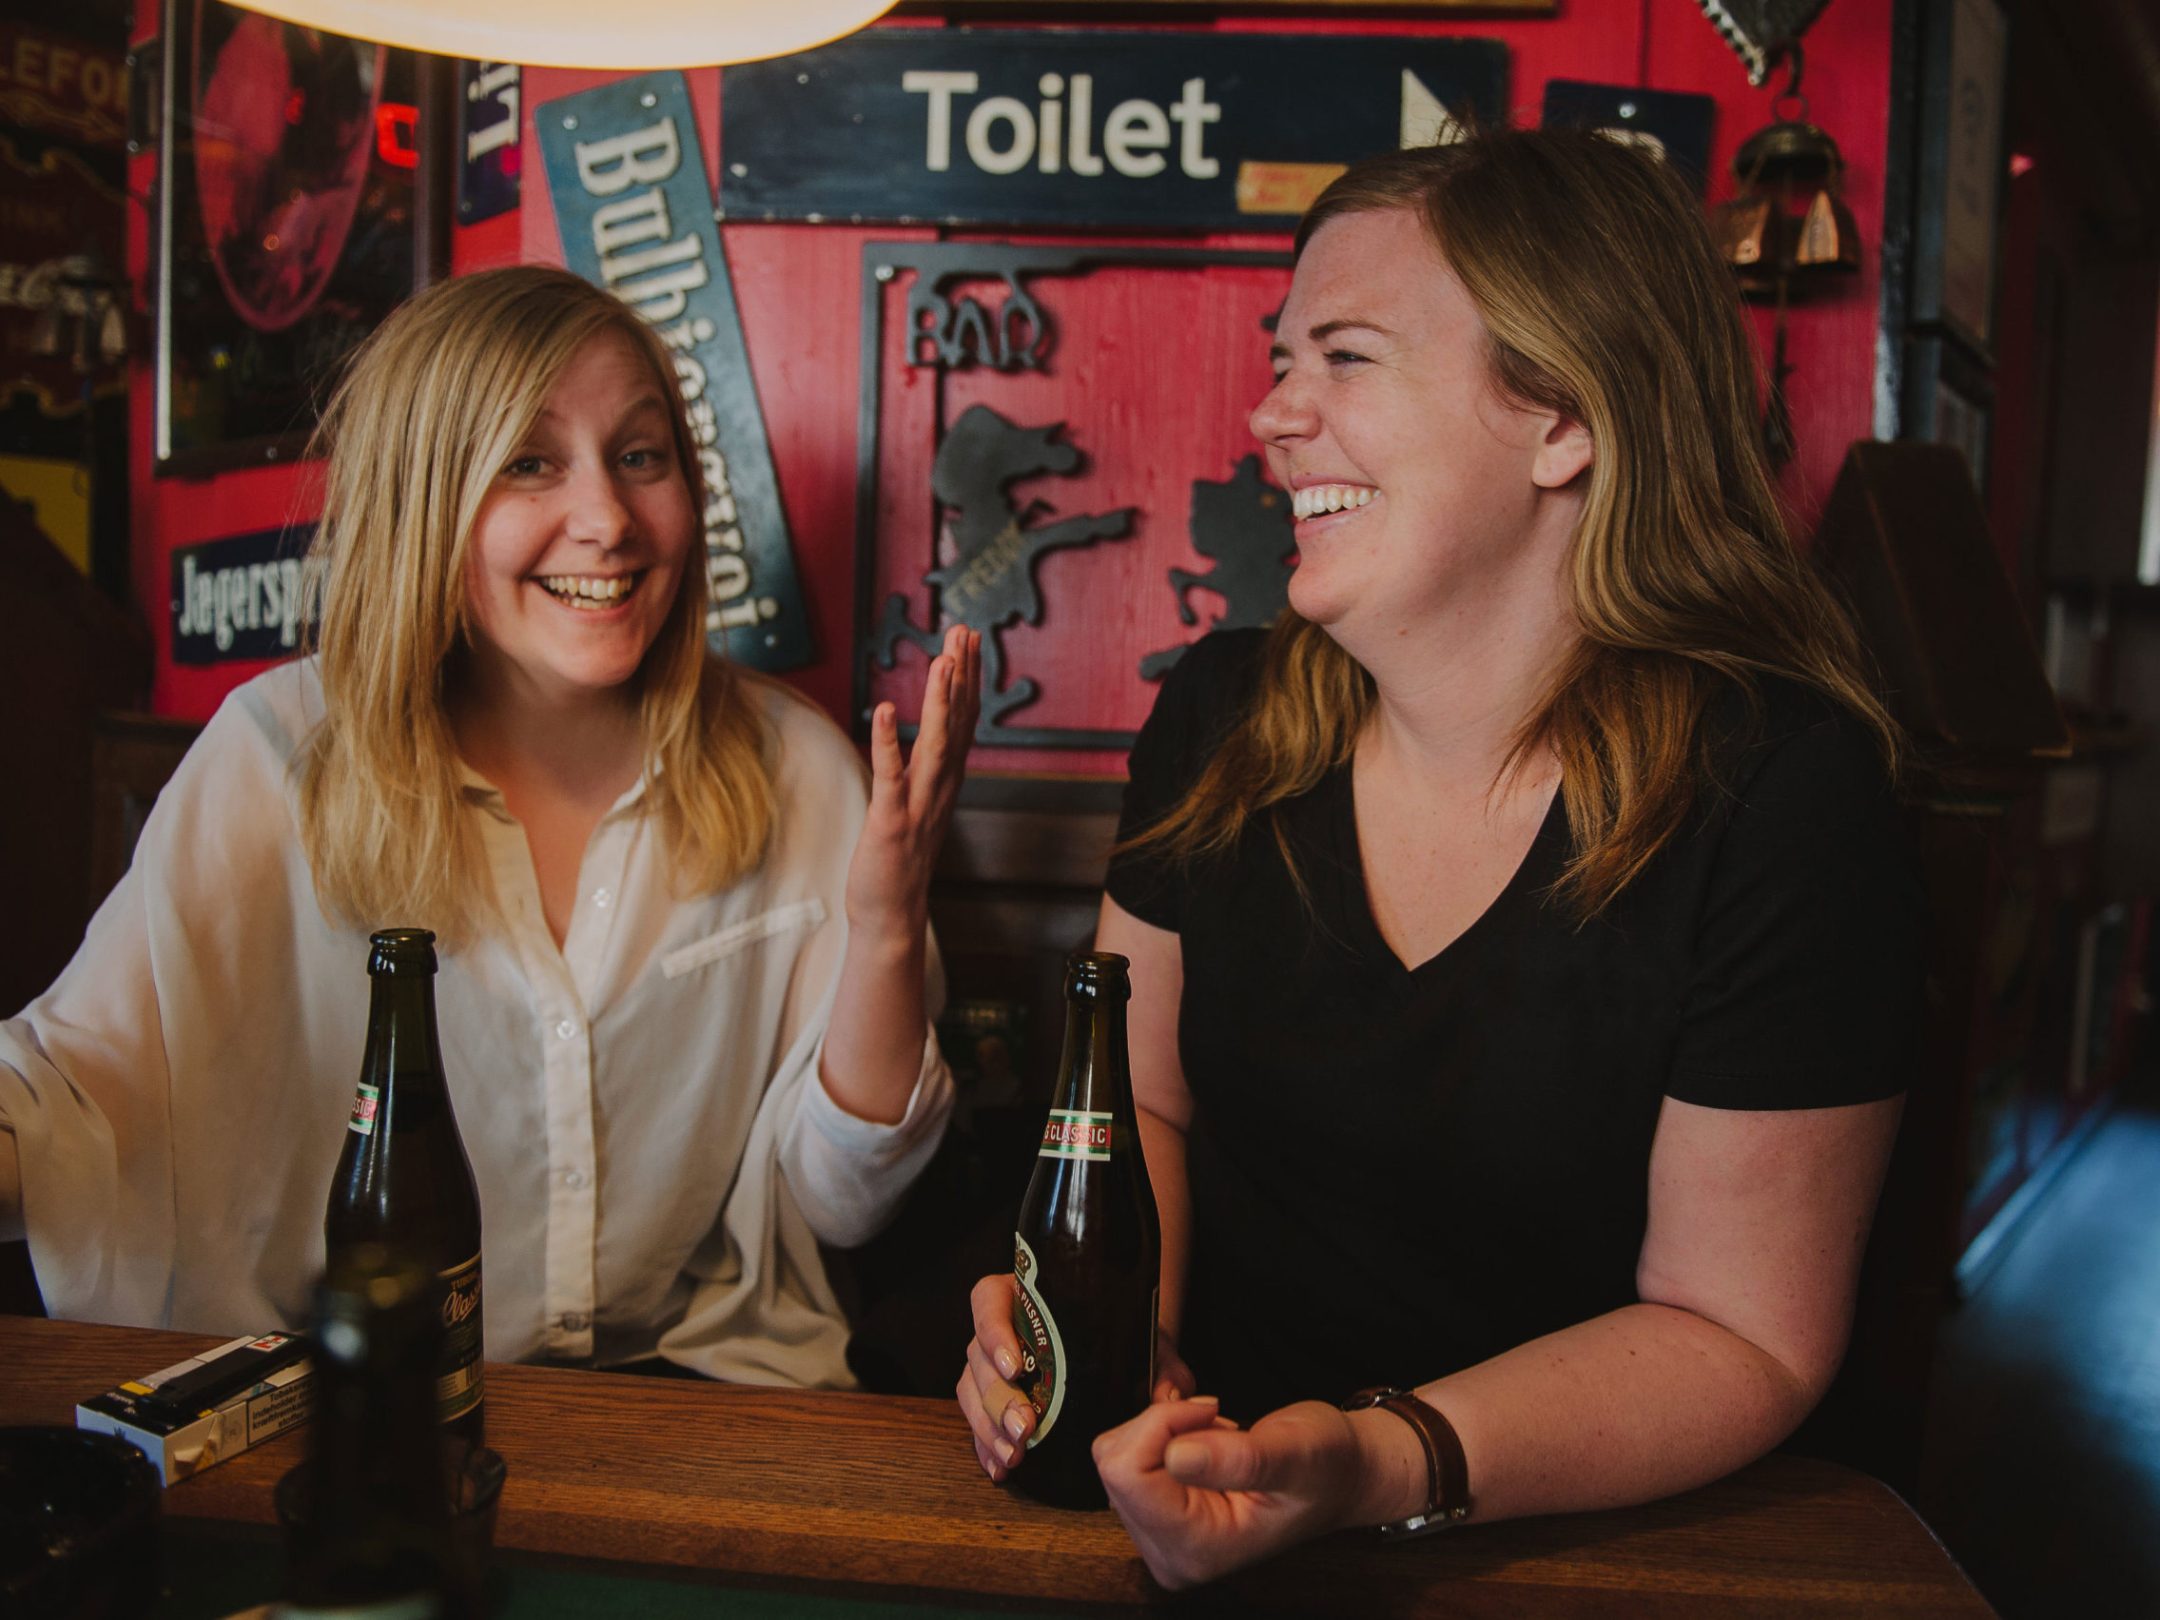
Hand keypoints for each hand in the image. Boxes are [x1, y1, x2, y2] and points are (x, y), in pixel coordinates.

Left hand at [847, 626, 980, 936]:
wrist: (892, 915)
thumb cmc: (899, 860)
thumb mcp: (918, 805)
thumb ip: (926, 770)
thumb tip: (933, 738)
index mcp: (945, 781)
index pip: (964, 720)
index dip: (967, 678)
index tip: (969, 640)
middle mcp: (940, 788)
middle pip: (958, 723)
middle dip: (962, 676)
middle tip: (964, 632)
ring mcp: (919, 805)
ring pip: (936, 745)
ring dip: (941, 701)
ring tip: (942, 660)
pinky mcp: (891, 822)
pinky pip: (890, 776)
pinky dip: (888, 742)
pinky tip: (886, 709)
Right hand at [957, 1276, 1197, 1482]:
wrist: (1124, 1355)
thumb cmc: (1127, 1337)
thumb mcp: (1148, 1342)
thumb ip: (1164, 1366)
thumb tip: (1167, 1397)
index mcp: (1026, 1298)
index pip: (989, 1300)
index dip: (993, 1331)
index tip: (1016, 1366)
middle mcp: (1000, 1329)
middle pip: (977, 1356)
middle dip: (997, 1397)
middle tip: (1025, 1427)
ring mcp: (991, 1367)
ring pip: (971, 1392)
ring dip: (988, 1427)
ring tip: (1015, 1455)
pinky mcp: (991, 1402)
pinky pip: (976, 1423)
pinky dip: (986, 1447)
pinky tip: (1002, 1468)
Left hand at [1093, 1398, 1365, 1589]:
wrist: (1339, 1474)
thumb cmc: (1325, 1467)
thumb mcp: (1292, 1455)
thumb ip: (1237, 1460)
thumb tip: (1175, 1455)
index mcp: (1198, 1549)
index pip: (1127, 1473)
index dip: (1160, 1424)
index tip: (1208, 1412)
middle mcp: (1169, 1553)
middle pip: (1115, 1464)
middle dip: (1162, 1425)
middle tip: (1218, 1424)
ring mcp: (1159, 1537)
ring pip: (1116, 1455)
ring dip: (1162, 1428)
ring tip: (1217, 1436)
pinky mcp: (1154, 1515)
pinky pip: (1126, 1457)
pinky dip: (1158, 1433)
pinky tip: (1202, 1441)